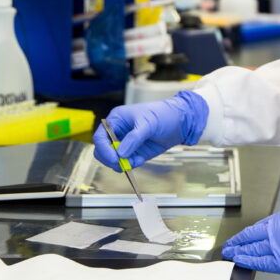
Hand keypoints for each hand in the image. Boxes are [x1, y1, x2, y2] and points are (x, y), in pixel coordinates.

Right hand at [92, 91, 208, 170]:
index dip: (104, 149)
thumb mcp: (148, 123)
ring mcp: (125, 143)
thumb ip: (134, 138)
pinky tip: (141, 159)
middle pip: (102, 151)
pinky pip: (125, 163)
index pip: (100, 137)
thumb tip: (121, 152)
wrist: (179, 123)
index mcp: (116, 120)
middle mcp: (117, 132)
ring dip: (122, 163)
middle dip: (111, 159)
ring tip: (137, 160)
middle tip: (124, 164)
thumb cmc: (163, 114)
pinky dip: (130, 165)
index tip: (114, 158)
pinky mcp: (134, 153)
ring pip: (113, 159)